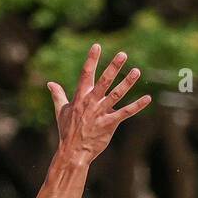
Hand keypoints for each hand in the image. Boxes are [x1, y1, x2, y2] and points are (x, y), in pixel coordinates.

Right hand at [48, 44, 151, 164]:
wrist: (73, 152)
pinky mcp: (110, 124)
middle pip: (104, 81)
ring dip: (127, 83)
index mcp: (80, 98)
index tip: (97, 46)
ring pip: (116, 95)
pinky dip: (137, 106)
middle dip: (113, 67)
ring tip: (137, 71)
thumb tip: (49, 84)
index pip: (86, 74)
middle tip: (123, 54)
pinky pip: (125, 113)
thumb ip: (57, 95)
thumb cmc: (67, 131)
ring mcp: (101, 113)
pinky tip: (148, 98)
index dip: (91, 59)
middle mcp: (91, 103)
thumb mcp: (60, 111)